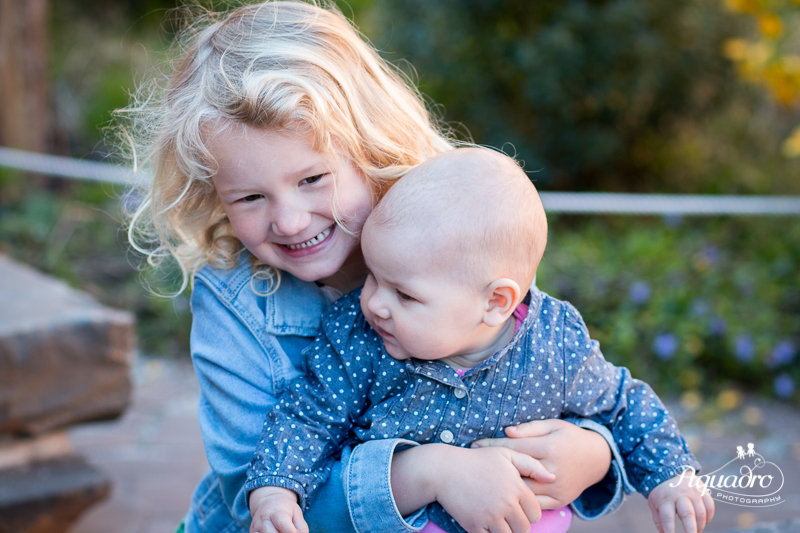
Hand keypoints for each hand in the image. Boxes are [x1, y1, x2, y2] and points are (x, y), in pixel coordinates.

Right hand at [249, 486, 307, 532]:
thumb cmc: (285, 508)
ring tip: (282, 531)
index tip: (297, 532)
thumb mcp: (297, 513)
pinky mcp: (252, 532)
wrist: (269, 501)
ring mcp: (256, 527)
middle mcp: (264, 519)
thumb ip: (301, 527)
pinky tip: (275, 532)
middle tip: (289, 531)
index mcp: (277, 512)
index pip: (285, 527)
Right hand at [392, 443, 554, 532]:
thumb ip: (531, 464)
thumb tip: (553, 477)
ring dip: (505, 531)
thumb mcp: (506, 454)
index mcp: (517, 488)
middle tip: (508, 516)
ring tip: (497, 520)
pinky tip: (485, 522)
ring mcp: (490, 516)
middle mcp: (506, 504)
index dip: (529, 513)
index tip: (518, 507)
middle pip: (524, 529)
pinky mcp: (475, 526)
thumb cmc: (477, 460)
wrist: (444, 469)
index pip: (536, 514)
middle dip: (519, 524)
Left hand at [471, 419, 611, 508]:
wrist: (597, 459)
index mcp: (550, 448)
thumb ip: (530, 428)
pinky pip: (535, 503)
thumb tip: (507, 431)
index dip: (493, 446)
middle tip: (475, 463)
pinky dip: (519, 500)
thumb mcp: (553, 425)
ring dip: (504, 486)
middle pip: (517, 470)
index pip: (515, 447)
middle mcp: (553, 469)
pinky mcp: (560, 500)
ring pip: (524, 490)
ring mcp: (557, 488)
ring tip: (485, 480)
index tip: (475, 444)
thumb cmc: (570, 437)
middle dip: (494, 467)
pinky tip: (505, 495)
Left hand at [647, 471, 714, 532]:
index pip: (667, 517)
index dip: (670, 530)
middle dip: (691, 529)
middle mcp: (679, 494)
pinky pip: (710, 506)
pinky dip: (709, 517)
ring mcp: (692, 491)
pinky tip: (704, 522)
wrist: (670, 471)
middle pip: (687, 514)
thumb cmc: (662, 493)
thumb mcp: (655, 505)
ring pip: (701, 512)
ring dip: (700, 525)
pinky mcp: (702, 489)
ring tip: (696, 531)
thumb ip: (659, 521)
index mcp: (665, 499)